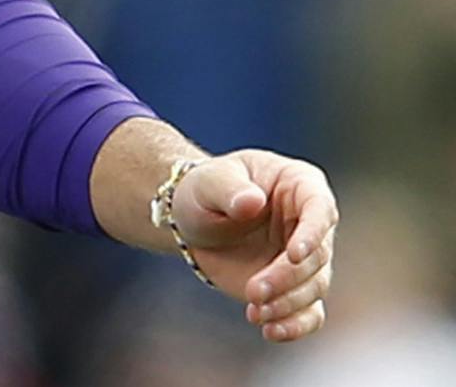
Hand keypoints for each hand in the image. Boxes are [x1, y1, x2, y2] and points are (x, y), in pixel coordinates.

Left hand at [169, 150, 337, 343]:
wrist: (193, 220)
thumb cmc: (204, 189)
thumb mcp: (208, 181)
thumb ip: (229, 188)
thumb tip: (252, 202)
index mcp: (299, 184)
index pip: (320, 210)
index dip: (312, 235)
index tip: (293, 256)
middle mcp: (310, 223)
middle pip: (317, 257)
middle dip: (287, 278)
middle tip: (253, 291)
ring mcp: (305, 258)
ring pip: (314, 287)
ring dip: (288, 303)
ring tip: (255, 311)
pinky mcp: (293, 287)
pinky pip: (309, 312)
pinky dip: (295, 325)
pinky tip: (271, 331)